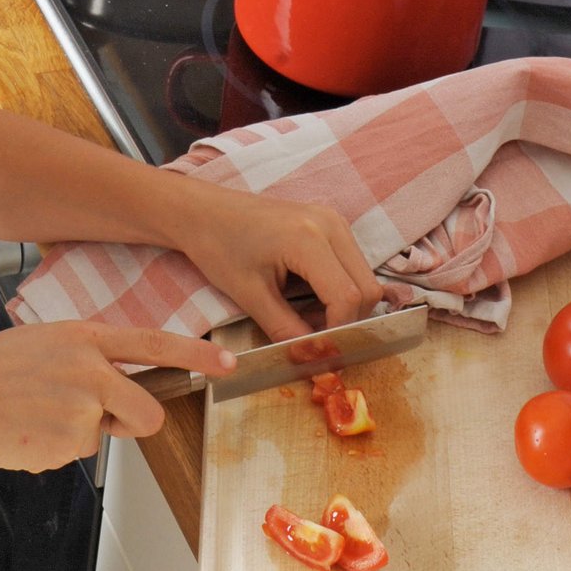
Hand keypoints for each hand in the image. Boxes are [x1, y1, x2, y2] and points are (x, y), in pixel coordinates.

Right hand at [0, 321, 233, 474]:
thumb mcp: (47, 345)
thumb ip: (88, 359)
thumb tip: (121, 387)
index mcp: (86, 338)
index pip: (155, 344)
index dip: (196, 355)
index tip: (228, 363)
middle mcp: (90, 370)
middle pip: (149, 410)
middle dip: (135, 422)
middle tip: (102, 417)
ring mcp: (80, 408)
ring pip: (108, 433)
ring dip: (88, 432)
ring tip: (44, 417)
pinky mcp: (67, 442)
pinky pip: (78, 451)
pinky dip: (56, 447)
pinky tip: (28, 431)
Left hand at [157, 172, 385, 342]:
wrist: (203, 212)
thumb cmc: (218, 248)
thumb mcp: (250, 296)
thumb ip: (287, 330)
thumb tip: (315, 358)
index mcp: (308, 238)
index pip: (349, 297)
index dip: (338, 332)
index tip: (318, 351)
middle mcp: (330, 224)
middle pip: (367, 288)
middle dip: (347, 321)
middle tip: (313, 337)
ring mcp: (333, 220)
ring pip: (364, 277)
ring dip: (344, 306)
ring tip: (306, 316)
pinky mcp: (330, 223)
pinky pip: (352, 264)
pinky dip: (340, 289)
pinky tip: (308, 296)